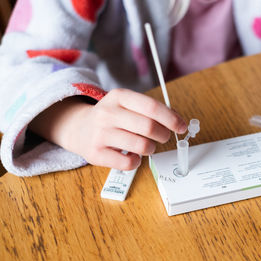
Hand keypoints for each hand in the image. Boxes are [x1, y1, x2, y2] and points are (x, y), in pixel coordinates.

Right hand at [29, 88, 186, 169]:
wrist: (78, 128)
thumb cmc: (111, 118)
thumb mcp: (126, 104)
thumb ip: (149, 110)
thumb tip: (177, 122)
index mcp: (118, 97)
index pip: (151, 107)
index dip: (171, 118)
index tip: (181, 127)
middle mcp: (107, 113)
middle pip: (148, 127)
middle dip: (163, 135)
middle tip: (164, 137)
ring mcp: (100, 134)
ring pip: (141, 146)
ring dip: (151, 148)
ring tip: (148, 147)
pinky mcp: (96, 154)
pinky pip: (128, 163)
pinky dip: (137, 162)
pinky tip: (134, 156)